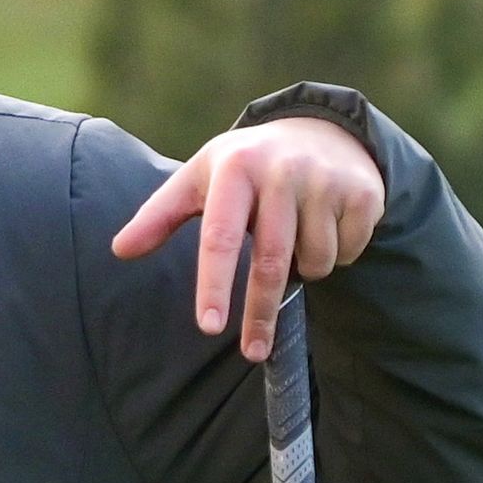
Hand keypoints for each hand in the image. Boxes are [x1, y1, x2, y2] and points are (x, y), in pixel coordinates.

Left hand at [110, 113, 386, 359]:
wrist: (320, 130)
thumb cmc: (245, 167)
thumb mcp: (200, 180)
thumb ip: (160, 216)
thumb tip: (119, 249)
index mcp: (235, 168)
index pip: (220, 237)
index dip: (214, 285)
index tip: (209, 328)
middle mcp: (282, 171)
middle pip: (270, 262)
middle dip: (261, 315)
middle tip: (252, 353)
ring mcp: (326, 180)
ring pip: (314, 262)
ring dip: (304, 271)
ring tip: (294, 242)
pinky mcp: (363, 193)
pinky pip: (347, 253)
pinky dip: (335, 256)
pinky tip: (326, 228)